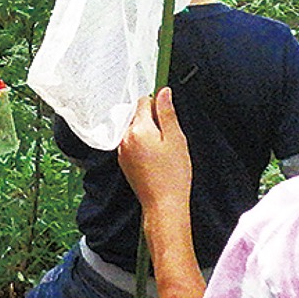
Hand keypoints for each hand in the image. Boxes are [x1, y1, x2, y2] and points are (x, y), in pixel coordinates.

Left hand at [118, 88, 191, 215]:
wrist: (163, 205)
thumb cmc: (173, 175)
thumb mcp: (176, 139)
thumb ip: (167, 112)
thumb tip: (163, 92)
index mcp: (138, 130)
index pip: (143, 101)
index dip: (157, 103)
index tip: (167, 112)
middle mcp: (125, 138)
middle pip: (137, 115)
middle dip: (152, 119)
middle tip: (168, 136)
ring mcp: (122, 150)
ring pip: (134, 129)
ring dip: (147, 132)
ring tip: (163, 149)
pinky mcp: (123, 161)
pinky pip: (131, 143)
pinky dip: (142, 144)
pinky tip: (155, 157)